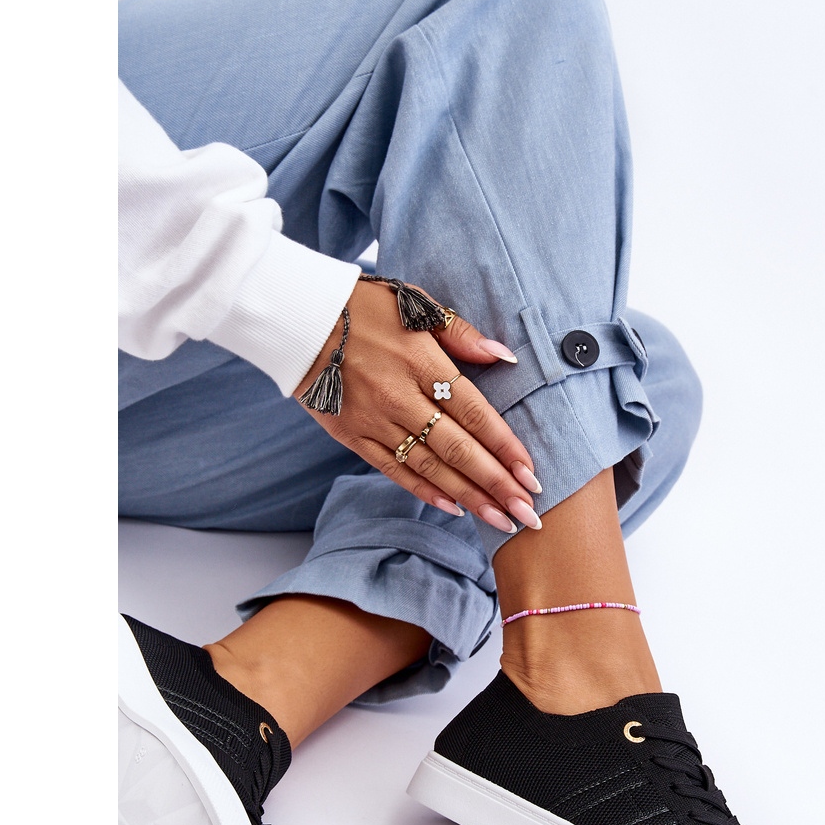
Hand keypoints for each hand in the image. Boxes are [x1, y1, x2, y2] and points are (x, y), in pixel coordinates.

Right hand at [294, 279, 541, 532]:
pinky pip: (393, 470)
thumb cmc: (359, 305)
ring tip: (500, 521)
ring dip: (469, 497)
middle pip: (458, 449)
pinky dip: (424, 491)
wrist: (293, 316)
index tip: (532, 474)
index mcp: (421, 362)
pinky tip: (453, 509)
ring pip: (430, 467)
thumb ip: (460, 333)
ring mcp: (374, 420)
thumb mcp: (414, 303)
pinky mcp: (350, 435)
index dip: (505, 447)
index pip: (474, 413)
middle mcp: (399, 397)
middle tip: (529, 514)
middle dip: (497, 485)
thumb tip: (504, 356)